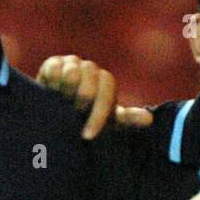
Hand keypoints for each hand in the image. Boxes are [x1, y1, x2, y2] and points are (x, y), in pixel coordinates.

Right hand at [35, 55, 153, 138]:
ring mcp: (72, 64)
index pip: (107, 90)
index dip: (98, 115)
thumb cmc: (85, 120)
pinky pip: (54, 69)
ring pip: (72, 73)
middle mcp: (91, 71)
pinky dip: (53, 83)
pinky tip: (50, 92)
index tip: (88, 136)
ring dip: (66, 92)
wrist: (55, 116)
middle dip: (81, 103)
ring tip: (61, 102)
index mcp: (105, 83)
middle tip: (73, 113)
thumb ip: (128, 119)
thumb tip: (149, 119)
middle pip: (90, 82)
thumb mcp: (107, 123)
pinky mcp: (54, 63)